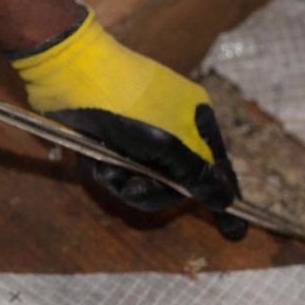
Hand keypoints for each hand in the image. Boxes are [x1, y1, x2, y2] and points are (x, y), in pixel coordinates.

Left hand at [11, 8, 247, 239]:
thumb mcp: (167, 143)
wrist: (70, 73)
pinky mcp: (109, 139)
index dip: (221, 198)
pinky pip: (116, 170)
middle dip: (151, 191)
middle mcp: (172, 128)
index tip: (234, 231)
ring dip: (123, 181)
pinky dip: (106, 170)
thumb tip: (226, 199)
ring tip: (107, 167)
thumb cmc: (126, 104)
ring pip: (142, 180)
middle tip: (132, 186)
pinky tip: (95, 161)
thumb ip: (196, 174)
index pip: (216, 168)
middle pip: (175, 183)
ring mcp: (139, 135)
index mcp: (195, 121)